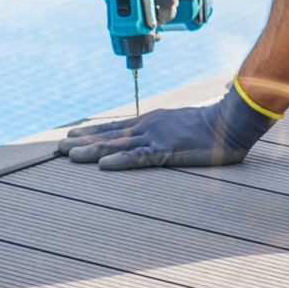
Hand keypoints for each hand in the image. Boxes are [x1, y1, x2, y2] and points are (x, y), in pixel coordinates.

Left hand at [57, 86, 276, 169]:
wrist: (230, 121)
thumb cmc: (211, 125)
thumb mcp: (182, 126)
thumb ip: (168, 131)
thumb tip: (160, 138)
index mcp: (150, 121)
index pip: (114, 127)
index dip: (91, 132)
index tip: (71, 134)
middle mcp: (147, 127)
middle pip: (108, 136)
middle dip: (81, 142)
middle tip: (58, 147)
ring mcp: (156, 138)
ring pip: (116, 146)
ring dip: (91, 152)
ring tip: (68, 156)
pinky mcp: (167, 151)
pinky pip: (139, 158)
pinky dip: (119, 161)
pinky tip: (103, 166)